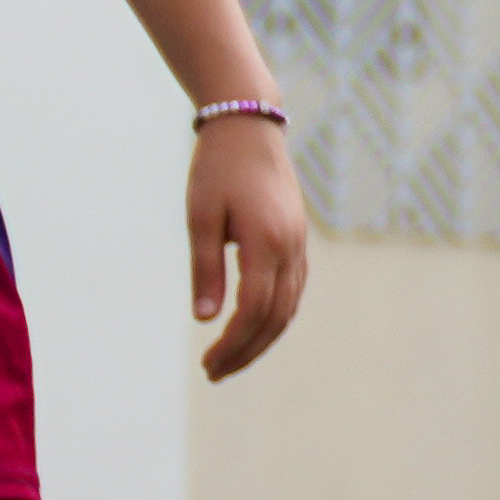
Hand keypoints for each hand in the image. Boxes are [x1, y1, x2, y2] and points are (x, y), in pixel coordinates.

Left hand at [185, 111, 313, 382]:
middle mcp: (291, 248)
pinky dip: (275, 316)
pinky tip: (253, 327)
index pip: (254, 310)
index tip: (207, 363)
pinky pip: (294, 290)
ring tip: (231, 358)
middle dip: (247, 350)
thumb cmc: (217, 169)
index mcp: (266, 242)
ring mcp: (299, 244)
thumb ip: (206, 269)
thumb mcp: (200, 218)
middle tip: (214, 372)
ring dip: (262, 338)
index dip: (232, 343)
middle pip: (276, 317)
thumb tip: (206, 319)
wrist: (249, 127)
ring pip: (290, 307)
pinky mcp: (297, 239)